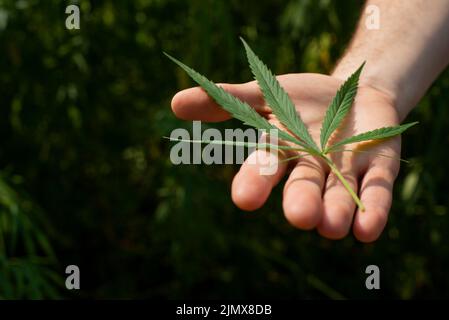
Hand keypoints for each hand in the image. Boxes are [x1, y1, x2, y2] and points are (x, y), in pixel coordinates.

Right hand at [171, 73, 400, 241]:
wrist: (356, 93)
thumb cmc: (303, 99)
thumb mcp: (265, 93)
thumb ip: (226, 100)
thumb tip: (175, 103)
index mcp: (281, 150)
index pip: (265, 166)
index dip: (255, 181)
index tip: (244, 199)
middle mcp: (311, 167)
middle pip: (303, 185)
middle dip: (300, 201)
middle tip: (300, 218)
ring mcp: (346, 170)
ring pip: (339, 194)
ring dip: (336, 211)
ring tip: (331, 228)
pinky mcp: (378, 167)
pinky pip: (376, 190)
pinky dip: (372, 209)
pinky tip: (366, 230)